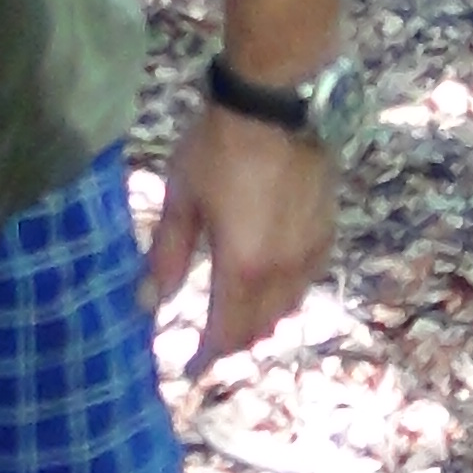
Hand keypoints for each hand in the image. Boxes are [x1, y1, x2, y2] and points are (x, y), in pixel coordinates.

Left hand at [140, 99, 337, 377]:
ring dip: (261, 321)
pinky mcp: (327, 231)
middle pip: (260, 327)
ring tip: (236, 315)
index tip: (189, 370)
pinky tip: (270, 280)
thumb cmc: (220, 147)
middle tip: (209, 342)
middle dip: (232, 342)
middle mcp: (283, 271)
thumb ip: (165, 257)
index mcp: (242, 268)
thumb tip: (145, 304)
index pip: (225, 333)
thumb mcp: (181, 200)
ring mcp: (311, 252)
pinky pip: (306, 281)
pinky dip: (285, 294)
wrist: (279, 102)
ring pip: (288, 308)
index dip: (207, 357)